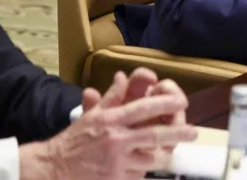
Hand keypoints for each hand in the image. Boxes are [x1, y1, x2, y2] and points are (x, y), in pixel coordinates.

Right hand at [22, 70, 196, 179]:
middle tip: (193, 132)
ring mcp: (117, 162)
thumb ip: (111, 98)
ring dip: (159, 154)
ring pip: (150, 158)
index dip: (165, 105)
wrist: (54, 168)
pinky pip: (138, 174)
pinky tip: (143, 166)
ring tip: (168, 150)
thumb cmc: (74, 141)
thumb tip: (122, 77)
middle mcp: (115, 140)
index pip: (142, 109)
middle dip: (177, 133)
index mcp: (110, 120)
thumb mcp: (91, 116)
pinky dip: (142, 170)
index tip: (181, 102)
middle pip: (154, 135)